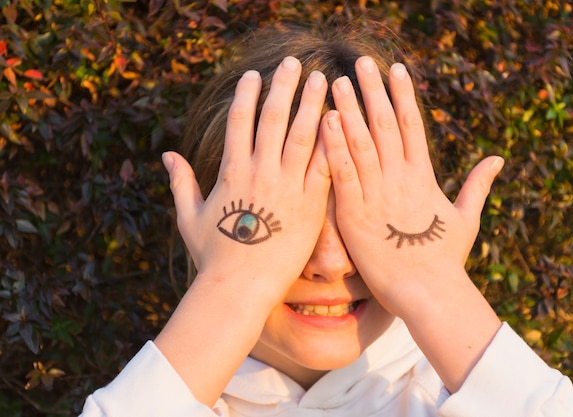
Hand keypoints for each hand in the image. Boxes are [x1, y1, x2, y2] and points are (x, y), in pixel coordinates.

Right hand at [163, 56, 330, 305]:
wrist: (240, 289)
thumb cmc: (213, 257)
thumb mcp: (189, 218)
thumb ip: (181, 182)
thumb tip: (167, 154)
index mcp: (231, 173)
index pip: (239, 123)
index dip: (246, 96)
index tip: (254, 75)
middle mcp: (260, 173)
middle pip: (272, 119)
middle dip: (282, 87)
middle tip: (293, 62)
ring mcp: (287, 188)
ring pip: (301, 135)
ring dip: (310, 104)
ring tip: (320, 79)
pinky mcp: (311, 206)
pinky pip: (323, 167)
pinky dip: (331, 142)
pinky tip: (340, 120)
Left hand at [321, 56, 503, 317]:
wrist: (429, 293)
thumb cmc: (447, 260)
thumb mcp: (467, 218)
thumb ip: (477, 185)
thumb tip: (497, 159)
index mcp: (423, 177)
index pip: (412, 126)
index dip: (403, 95)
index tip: (397, 69)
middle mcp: (400, 179)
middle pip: (384, 125)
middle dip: (374, 91)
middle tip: (361, 62)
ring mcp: (376, 194)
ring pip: (361, 143)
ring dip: (349, 110)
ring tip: (338, 82)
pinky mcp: (354, 214)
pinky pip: (342, 174)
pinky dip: (333, 146)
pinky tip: (325, 122)